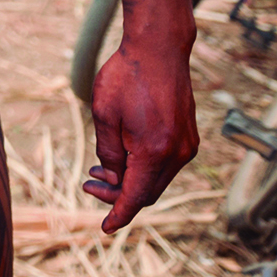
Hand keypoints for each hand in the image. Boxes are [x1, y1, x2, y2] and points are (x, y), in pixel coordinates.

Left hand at [83, 25, 198, 231]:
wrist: (159, 48)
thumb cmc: (126, 76)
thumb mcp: (104, 115)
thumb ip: (108, 153)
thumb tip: (113, 179)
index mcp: (155, 151)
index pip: (136, 197)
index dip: (119, 214)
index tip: (105, 228)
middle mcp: (178, 153)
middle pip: (147, 191)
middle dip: (118, 194)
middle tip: (88, 184)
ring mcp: (187, 145)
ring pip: (157, 179)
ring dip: (130, 180)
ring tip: (98, 171)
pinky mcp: (188, 136)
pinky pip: (165, 164)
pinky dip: (144, 167)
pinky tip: (121, 157)